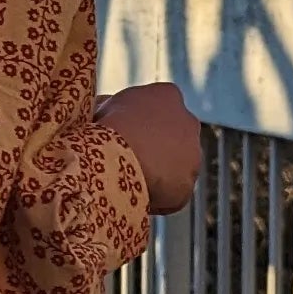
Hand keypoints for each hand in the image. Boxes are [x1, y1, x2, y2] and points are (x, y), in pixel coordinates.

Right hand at [94, 81, 202, 213]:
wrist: (117, 151)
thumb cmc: (104, 124)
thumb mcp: (101, 106)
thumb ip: (108, 108)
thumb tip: (100, 112)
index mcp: (167, 95)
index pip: (156, 112)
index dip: (137, 127)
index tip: (119, 139)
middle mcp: (188, 121)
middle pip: (168, 140)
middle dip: (151, 151)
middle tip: (123, 163)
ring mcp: (192, 154)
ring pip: (171, 168)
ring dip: (153, 175)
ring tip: (125, 182)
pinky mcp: (187, 184)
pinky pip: (167, 194)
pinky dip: (153, 198)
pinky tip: (132, 195)